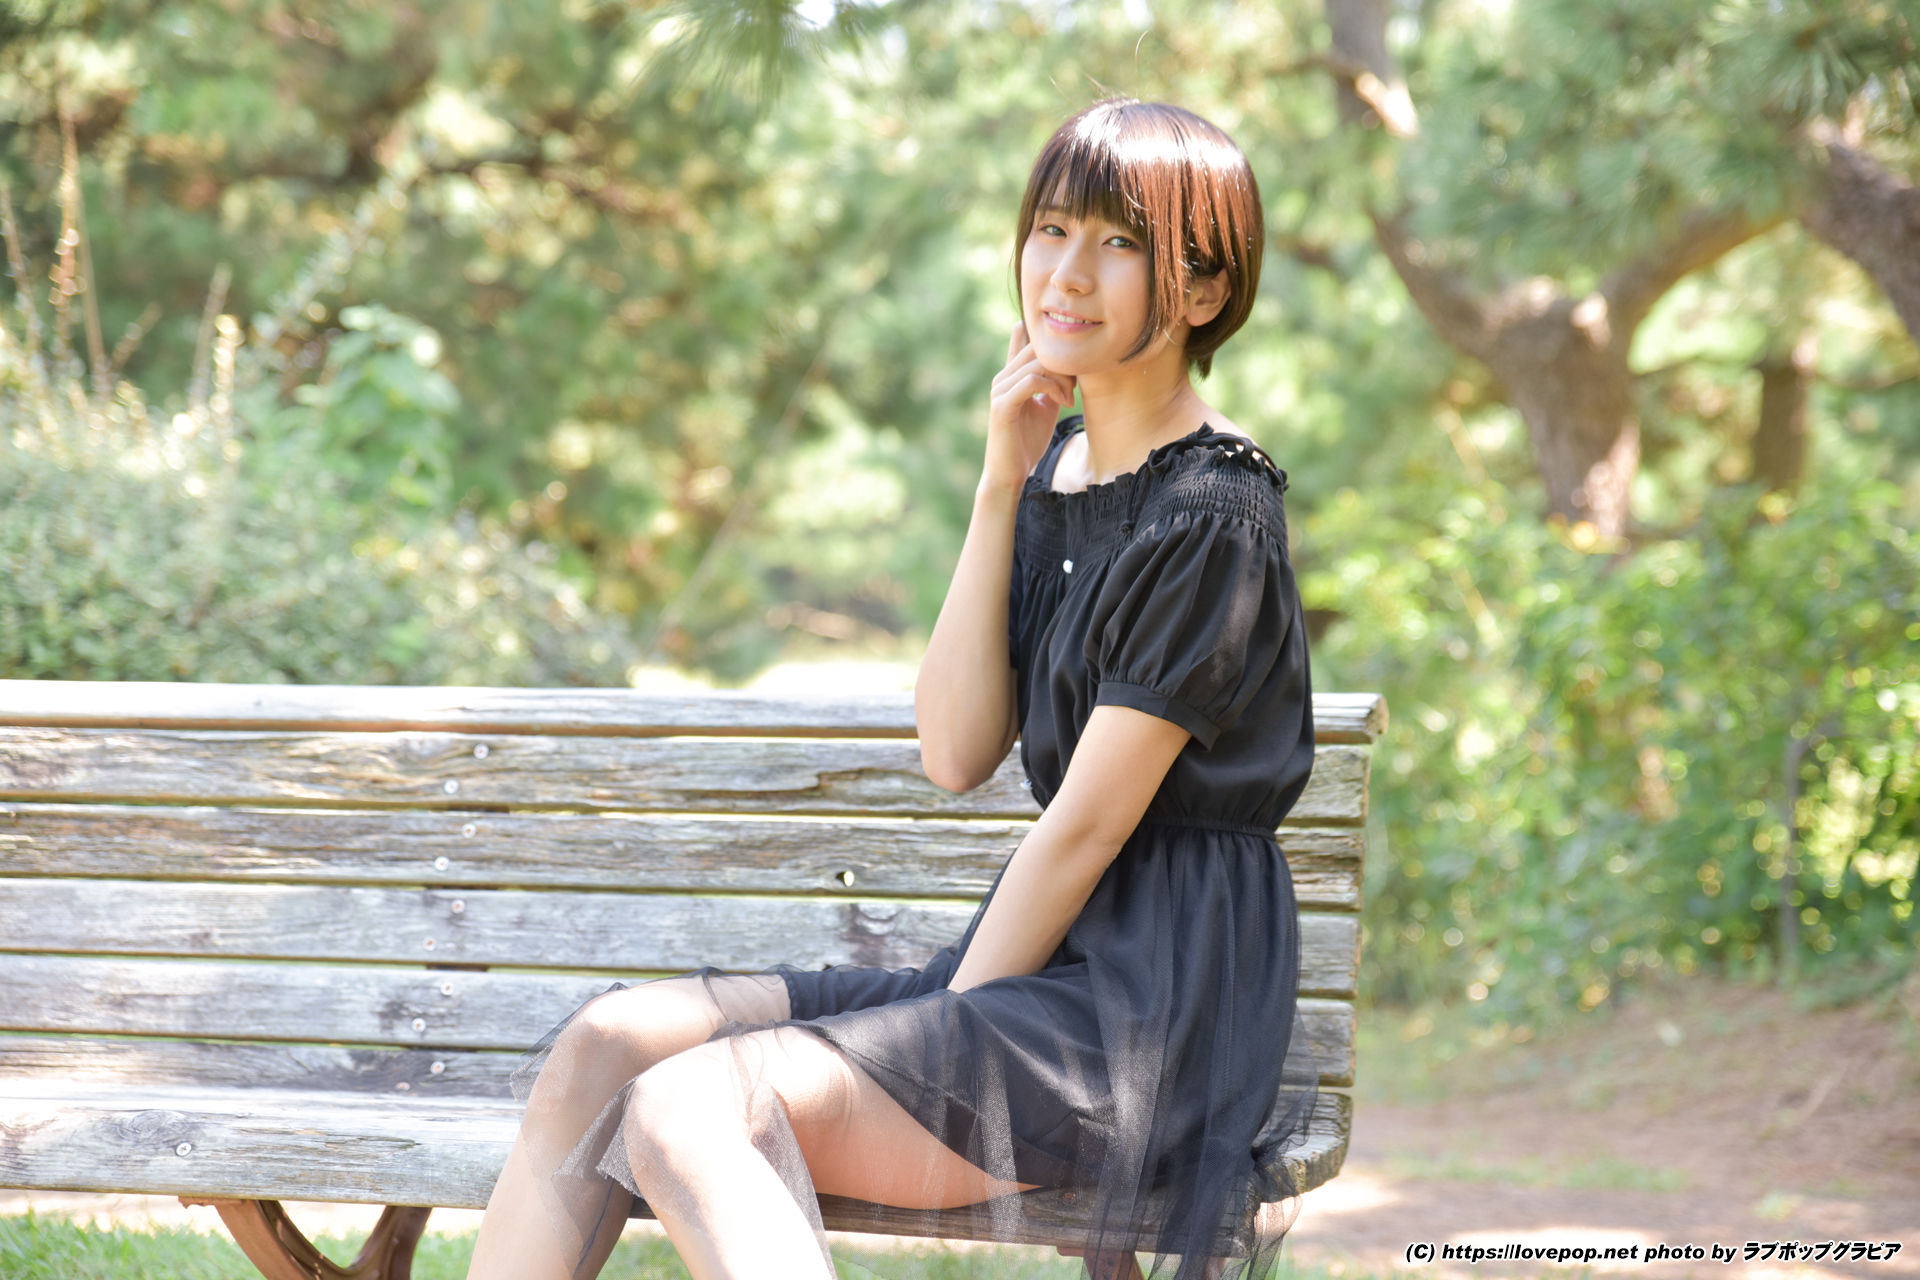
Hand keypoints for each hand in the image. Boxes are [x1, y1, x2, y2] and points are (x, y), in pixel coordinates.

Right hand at [983, 321, 1074, 494]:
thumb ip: (1052, 387)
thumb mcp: (1046, 409)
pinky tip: (1063, 402)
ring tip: (1070, 399)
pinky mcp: (1002, 404)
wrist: (1010, 473)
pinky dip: (1053, 388)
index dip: (1046, 339)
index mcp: (1011, 377)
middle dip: (1064, 365)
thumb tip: (1070, 370)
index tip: (1072, 357)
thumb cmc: (1027, 443)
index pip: (1023, 340)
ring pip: (1037, 363)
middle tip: (1075, 388)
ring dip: (1062, 379)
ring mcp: (1000, 390)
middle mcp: (1002, 378)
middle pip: (1037, 348)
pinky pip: (1032, 381)